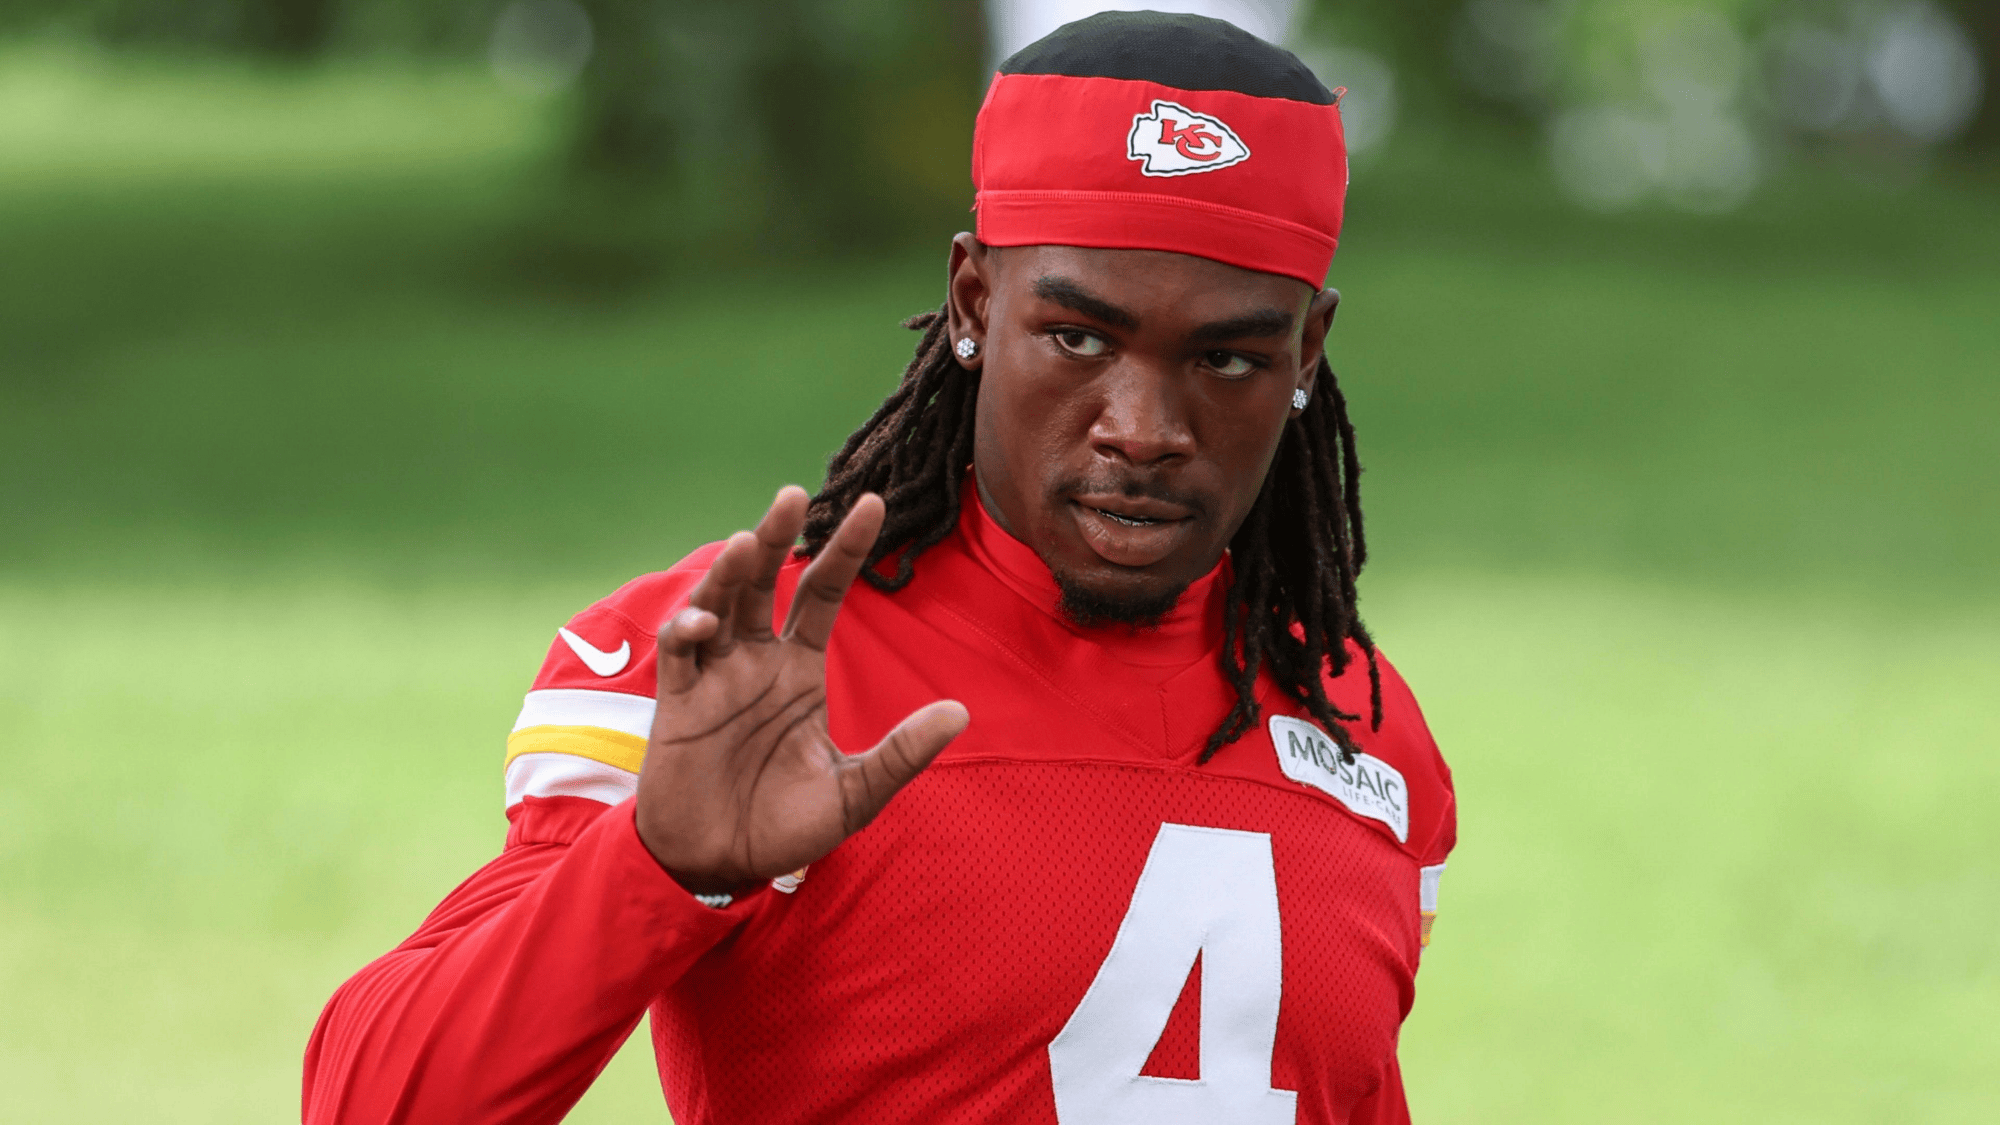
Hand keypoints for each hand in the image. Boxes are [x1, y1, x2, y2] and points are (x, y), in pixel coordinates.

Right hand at [634, 486, 968, 894]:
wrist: (719, 866)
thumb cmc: (785, 829)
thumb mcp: (855, 792)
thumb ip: (901, 752)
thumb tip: (961, 711)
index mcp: (800, 670)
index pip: (824, 591)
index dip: (845, 549)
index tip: (872, 503)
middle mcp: (757, 661)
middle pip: (767, 580)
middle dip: (775, 536)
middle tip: (792, 494)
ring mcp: (715, 676)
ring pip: (720, 601)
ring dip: (730, 571)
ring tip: (746, 541)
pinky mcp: (678, 701)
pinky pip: (680, 652)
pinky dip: (689, 629)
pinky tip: (706, 622)